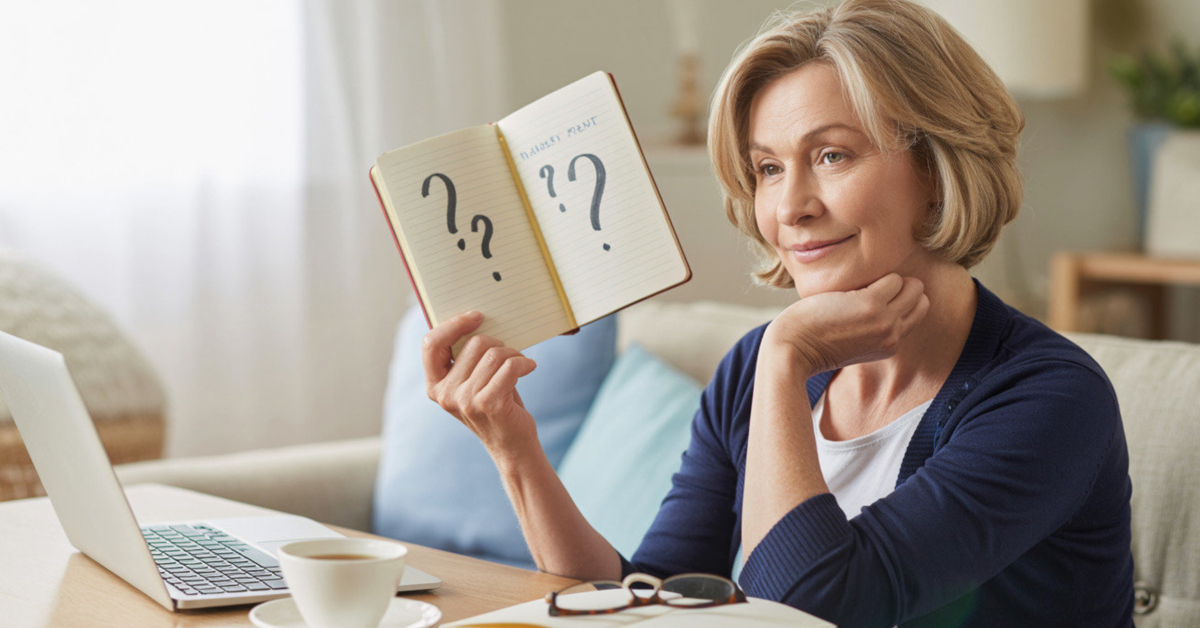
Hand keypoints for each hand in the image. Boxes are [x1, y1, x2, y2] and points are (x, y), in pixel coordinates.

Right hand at [422, 311, 539, 464]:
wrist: (513, 446)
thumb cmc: (496, 404)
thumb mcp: (472, 382)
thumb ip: (466, 357)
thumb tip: (479, 319)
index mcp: (434, 385)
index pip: (431, 344)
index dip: (453, 324)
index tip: (477, 316)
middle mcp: (445, 394)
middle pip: (473, 344)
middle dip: (498, 343)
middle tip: (509, 354)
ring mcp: (466, 401)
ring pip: (494, 354)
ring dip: (513, 354)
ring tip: (520, 364)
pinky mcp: (489, 404)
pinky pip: (510, 366)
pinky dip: (525, 362)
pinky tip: (530, 367)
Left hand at [762, 273, 928, 375]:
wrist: (793, 351)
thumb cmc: (812, 342)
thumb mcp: (852, 344)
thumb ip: (871, 330)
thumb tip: (876, 304)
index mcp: (889, 346)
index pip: (916, 314)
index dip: (902, 299)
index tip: (882, 293)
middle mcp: (892, 335)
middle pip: (921, 300)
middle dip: (904, 287)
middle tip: (875, 285)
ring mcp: (884, 321)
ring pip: (911, 286)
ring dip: (890, 278)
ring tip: (863, 282)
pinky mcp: (870, 304)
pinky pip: (892, 279)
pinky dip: (876, 274)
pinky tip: (854, 282)